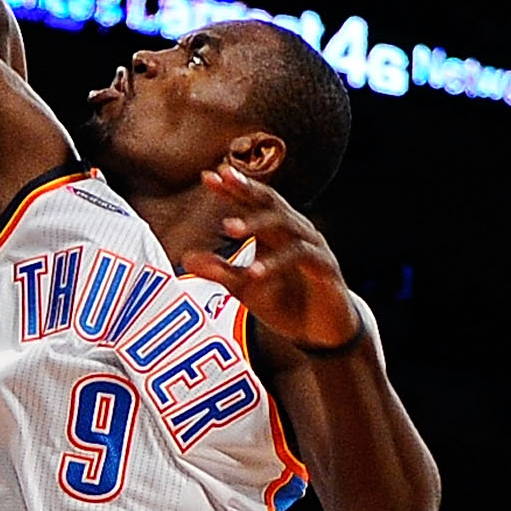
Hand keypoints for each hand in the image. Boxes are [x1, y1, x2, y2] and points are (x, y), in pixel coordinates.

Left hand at [177, 168, 360, 351]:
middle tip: (224, 177)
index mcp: (277, 233)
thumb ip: (220, 272)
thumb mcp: (246, 289)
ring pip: (286, 224)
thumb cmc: (286, 305)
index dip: (232, 189)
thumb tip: (185, 258)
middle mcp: (296, 232)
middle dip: (248, 188)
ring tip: (228, 228)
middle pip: (272, 202)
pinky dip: (276, 263)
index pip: (253, 203)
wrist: (322, 334)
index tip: (207, 177)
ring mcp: (312, 247)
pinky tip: (254, 272)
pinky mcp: (325, 268)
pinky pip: (299, 258)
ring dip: (256, 224)